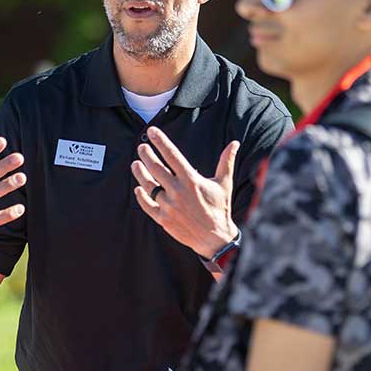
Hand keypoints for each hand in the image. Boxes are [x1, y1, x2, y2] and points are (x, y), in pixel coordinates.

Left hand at [132, 127, 238, 258]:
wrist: (215, 238)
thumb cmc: (220, 208)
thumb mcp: (224, 183)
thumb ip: (226, 162)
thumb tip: (234, 143)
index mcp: (191, 180)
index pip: (172, 155)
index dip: (160, 141)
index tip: (151, 131)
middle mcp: (178, 191)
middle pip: (156, 168)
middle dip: (147, 155)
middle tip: (142, 148)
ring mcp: (169, 206)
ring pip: (149, 185)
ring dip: (140, 173)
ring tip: (135, 164)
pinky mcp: (163, 219)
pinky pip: (147, 205)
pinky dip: (141, 196)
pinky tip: (139, 188)